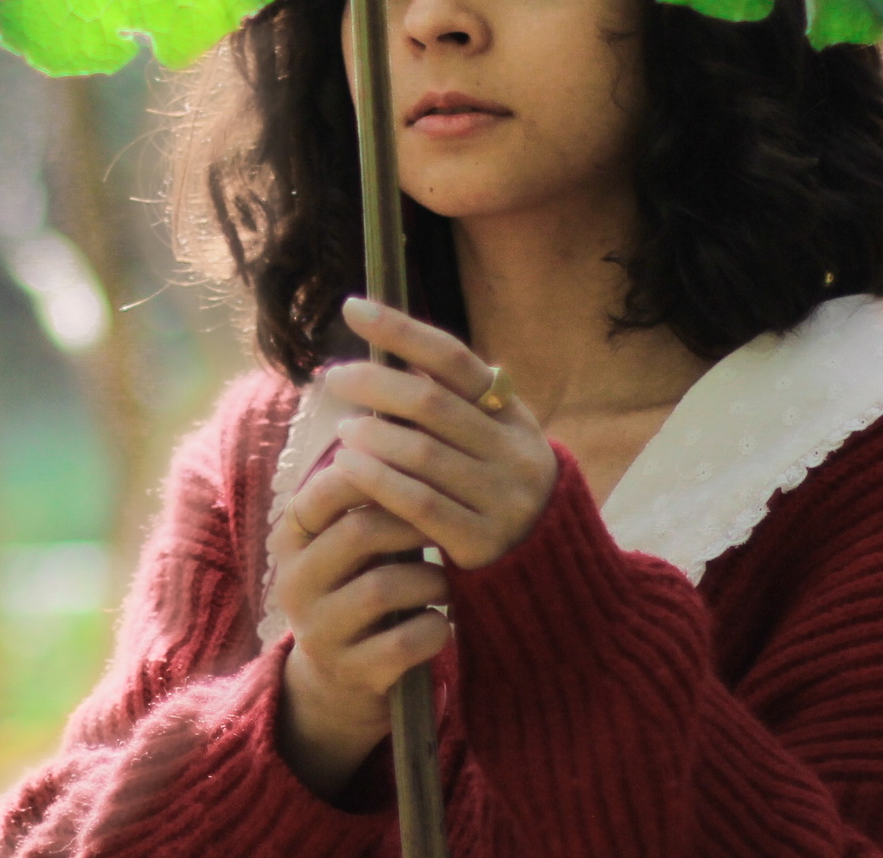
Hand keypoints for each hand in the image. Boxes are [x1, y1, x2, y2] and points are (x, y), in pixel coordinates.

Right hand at [269, 462, 448, 796]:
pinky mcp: (352, 672)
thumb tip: (409, 415)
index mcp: (291, 539)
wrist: (341, 680)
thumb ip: (368, 491)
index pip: (325, 490)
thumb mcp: (349, 539)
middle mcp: (295, 584)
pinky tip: (442, 621)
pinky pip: (406, 640)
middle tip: (447, 524)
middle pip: (359, 531)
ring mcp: (320, 632)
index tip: (418, 470)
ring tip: (444, 579)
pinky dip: (436, 626)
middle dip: (413, 523)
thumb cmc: (362, 584)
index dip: (376, 473)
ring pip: (384, 586)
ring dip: (430, 578)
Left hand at [324, 296, 559, 570]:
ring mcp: (501, 497)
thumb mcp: (494, 442)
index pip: (453, 359)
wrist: (547, 574)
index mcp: (512, 416)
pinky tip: (347, 470)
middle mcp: (514, 451)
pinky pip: (420, 504)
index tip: (352, 307)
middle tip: (335, 377)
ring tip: (341, 428)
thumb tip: (394, 352)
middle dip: (375, 384)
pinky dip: (378, 481)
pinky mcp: (482, 542)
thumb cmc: (498, 494)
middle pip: (431, 404)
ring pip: (422, 453)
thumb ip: (455, 405)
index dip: (401, 329)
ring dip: (371, 436)